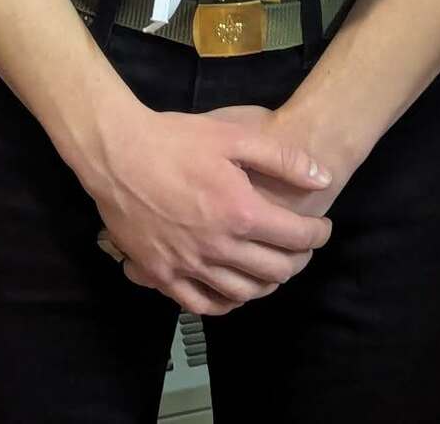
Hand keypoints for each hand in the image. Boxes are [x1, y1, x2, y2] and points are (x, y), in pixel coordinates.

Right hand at [83, 103, 335, 317]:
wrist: (117, 153)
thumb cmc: (175, 139)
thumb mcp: (233, 134)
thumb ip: (282, 158)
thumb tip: (322, 177)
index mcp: (241, 212)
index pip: (296, 237)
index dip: (318, 234)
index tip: (322, 227)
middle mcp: (219, 247)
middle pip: (276, 271)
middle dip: (299, 260)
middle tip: (301, 247)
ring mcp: (189, 266)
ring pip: (244, 292)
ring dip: (268, 283)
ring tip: (273, 266)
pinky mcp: (163, 275)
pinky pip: (203, 304)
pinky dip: (227, 303)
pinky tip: (234, 291)